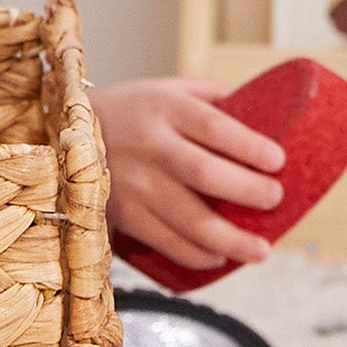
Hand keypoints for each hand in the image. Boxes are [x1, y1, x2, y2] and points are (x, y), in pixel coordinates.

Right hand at [95, 76, 288, 277]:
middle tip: (275, 199)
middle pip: (205, 173)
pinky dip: (196, 254)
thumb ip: (214, 99)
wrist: (68, 133)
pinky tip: (220, 256)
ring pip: (188, 219)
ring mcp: (134, 183)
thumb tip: (270, 115)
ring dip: (230, 240)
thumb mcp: (169, 89)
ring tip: (261, 251)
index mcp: (165, 108)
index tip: (278, 161)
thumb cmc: (135, 111)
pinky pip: (166, 241)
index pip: (214, 127)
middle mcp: (150, 146)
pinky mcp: (124, 214)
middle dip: (247, 191)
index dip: (249, 146)